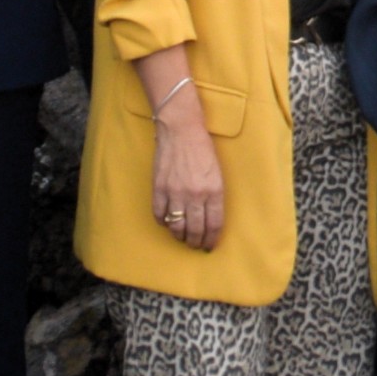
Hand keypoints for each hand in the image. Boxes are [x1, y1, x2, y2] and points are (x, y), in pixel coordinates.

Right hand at [152, 110, 229, 252]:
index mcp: (214, 190)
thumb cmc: (202, 149)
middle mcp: (195, 194)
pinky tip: (167, 222)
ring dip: (180, 236)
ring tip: (182, 237)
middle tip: (195, 245)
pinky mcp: (159, 188)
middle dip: (195, 242)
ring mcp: (175, 192)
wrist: (181, 130)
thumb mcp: (217, 173)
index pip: (214, 225)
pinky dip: (163, 222)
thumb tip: (209, 218)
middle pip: (195, 230)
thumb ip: (214, 196)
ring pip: (177, 226)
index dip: (211, 239)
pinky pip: (160, 214)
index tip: (209, 245)